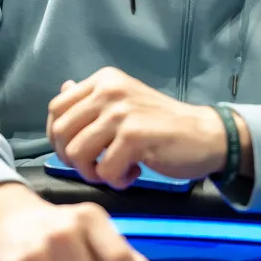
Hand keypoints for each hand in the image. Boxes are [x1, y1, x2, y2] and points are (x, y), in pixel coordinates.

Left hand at [46, 66, 227, 188]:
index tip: (79, 151)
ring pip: (77, 154)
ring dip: (94, 172)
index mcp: (103, 80)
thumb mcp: (125, 102)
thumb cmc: (162, 124)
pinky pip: (104, 170)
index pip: (56, 108)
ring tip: (117, 170)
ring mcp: (121, 113)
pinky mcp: (134, 137)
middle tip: (98, 165)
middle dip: (73, 159)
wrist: (205, 134)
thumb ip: (92, 98)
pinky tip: (134, 172)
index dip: (59, 137)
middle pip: (61, 133)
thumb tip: (64, 86)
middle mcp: (109, 91)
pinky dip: (117, 180)